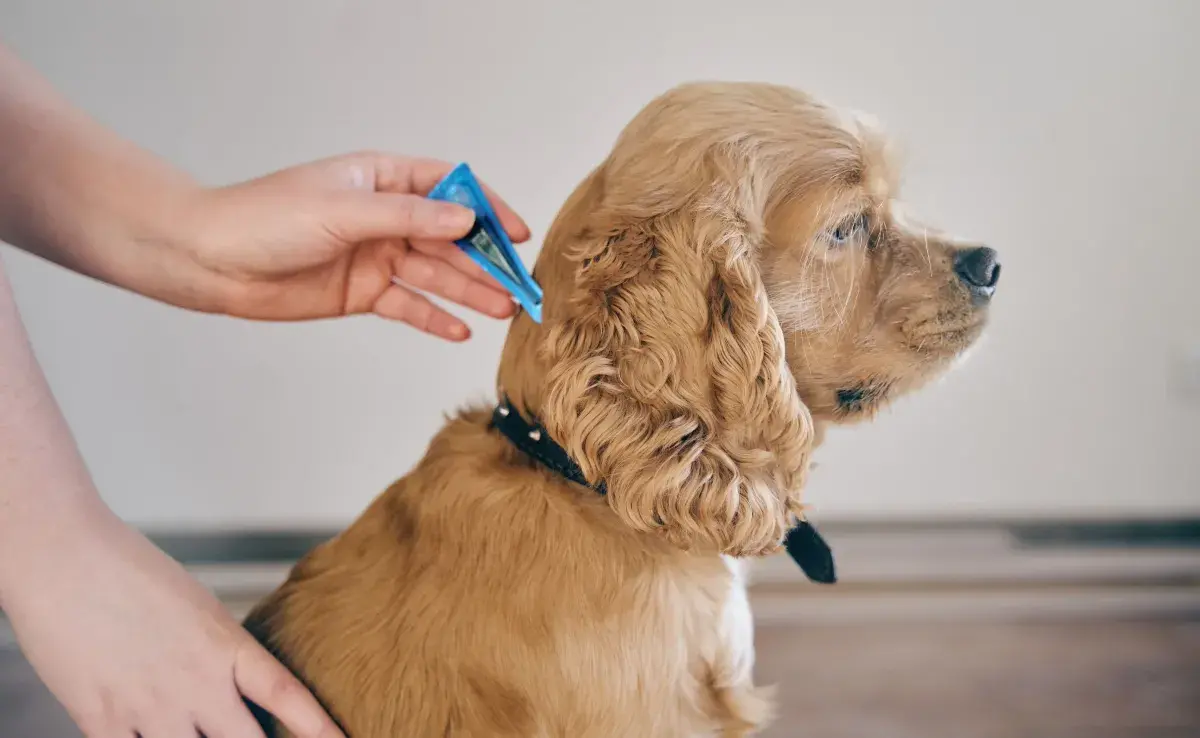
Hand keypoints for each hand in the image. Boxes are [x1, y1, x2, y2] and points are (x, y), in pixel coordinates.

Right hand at [2, 508, 342, 737]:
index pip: (286, 695)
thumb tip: (235, 690)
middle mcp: (195, 683)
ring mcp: (149, 706)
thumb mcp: (198, 609)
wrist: (65, 558)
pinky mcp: (103, 718)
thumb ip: (220, 654)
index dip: (318, 727)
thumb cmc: (130, 572)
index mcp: (226, 646)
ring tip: (199, 734)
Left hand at [178, 153, 532, 340]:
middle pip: (448, 237)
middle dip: (485, 259)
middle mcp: (383, 217)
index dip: (486, 207)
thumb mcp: (343, 210)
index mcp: (380, 179)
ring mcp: (375, 255)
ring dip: (469, 291)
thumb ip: (408, 216)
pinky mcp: (362, 292)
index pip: (447, 187)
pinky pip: (409, 305)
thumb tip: (465, 217)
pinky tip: (461, 329)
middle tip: (519, 284)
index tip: (516, 232)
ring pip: (435, 274)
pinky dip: (434, 317)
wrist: (211, 261)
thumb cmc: (266, 219)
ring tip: (503, 310)